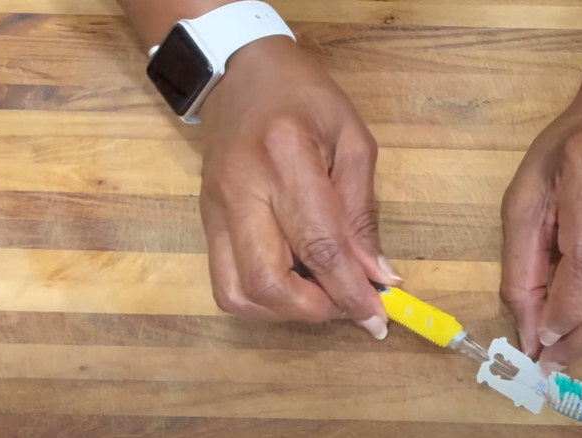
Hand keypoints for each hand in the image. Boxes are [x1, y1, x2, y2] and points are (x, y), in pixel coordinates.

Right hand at [197, 36, 401, 338]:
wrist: (240, 73)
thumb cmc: (305, 97)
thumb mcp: (352, 140)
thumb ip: (361, 212)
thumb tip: (376, 275)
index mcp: (285, 156)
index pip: (318, 244)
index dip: (350, 290)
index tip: (376, 317)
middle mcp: (241, 189)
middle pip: (268, 281)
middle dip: (314, 310)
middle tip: (346, 302)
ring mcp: (215, 209)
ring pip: (238, 293)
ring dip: (284, 310)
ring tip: (319, 291)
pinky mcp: (205, 221)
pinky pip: (224, 282)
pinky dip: (261, 298)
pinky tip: (291, 281)